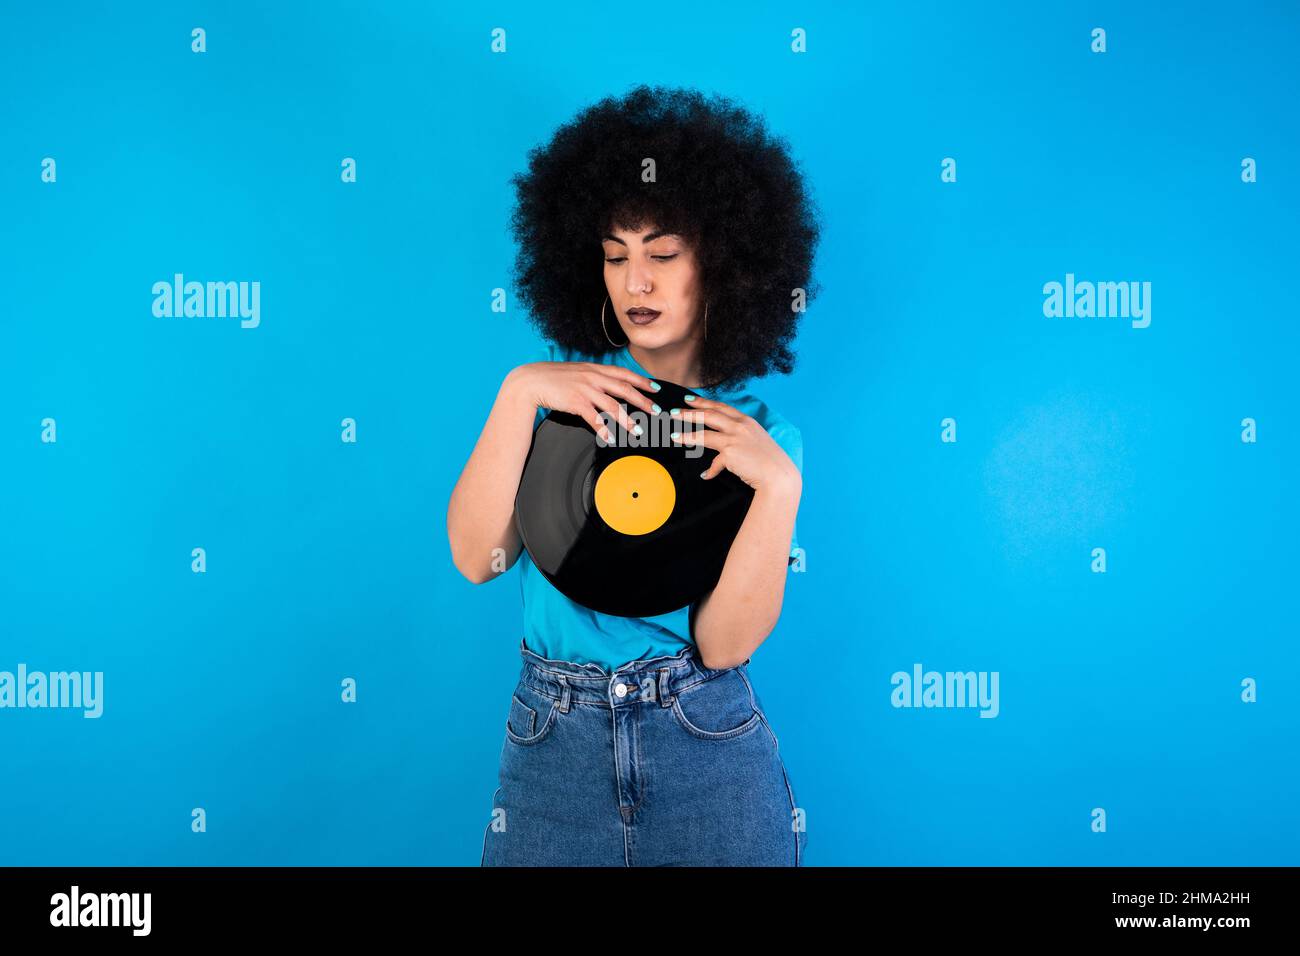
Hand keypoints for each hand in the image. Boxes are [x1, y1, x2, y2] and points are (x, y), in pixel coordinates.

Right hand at [505, 361, 659, 440]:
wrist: (531, 381)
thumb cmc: (553, 378)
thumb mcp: (576, 372)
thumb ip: (593, 377)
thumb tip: (607, 386)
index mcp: (594, 369)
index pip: (624, 374)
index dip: (642, 381)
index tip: (655, 388)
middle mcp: (592, 377)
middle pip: (624, 389)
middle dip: (642, 401)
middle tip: (656, 410)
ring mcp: (584, 389)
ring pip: (612, 405)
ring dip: (627, 419)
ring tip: (638, 430)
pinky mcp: (575, 402)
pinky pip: (593, 418)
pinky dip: (603, 429)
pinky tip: (610, 438)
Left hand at [669, 396, 800, 492]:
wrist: (779, 475)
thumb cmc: (770, 461)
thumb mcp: (757, 442)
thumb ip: (741, 439)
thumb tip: (726, 449)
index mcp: (747, 421)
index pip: (721, 407)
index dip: (704, 402)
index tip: (690, 400)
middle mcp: (740, 426)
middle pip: (709, 415)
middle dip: (689, 413)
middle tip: (674, 412)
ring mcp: (734, 439)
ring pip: (704, 433)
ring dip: (687, 434)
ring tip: (673, 436)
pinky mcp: (730, 453)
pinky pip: (714, 463)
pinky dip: (710, 471)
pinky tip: (706, 476)